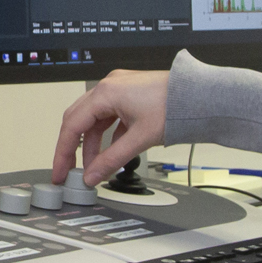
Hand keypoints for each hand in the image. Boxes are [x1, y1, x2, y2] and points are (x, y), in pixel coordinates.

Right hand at [50, 70, 169, 184]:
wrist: (200, 96)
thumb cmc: (175, 106)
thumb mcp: (139, 139)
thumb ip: (112, 160)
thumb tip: (93, 175)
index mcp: (106, 92)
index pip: (72, 125)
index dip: (63, 152)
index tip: (61, 170)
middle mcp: (110, 87)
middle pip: (78, 120)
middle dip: (73, 148)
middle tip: (69, 170)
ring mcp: (120, 90)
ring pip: (95, 120)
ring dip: (93, 144)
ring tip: (96, 167)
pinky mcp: (130, 96)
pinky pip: (109, 117)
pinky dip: (107, 136)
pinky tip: (112, 152)